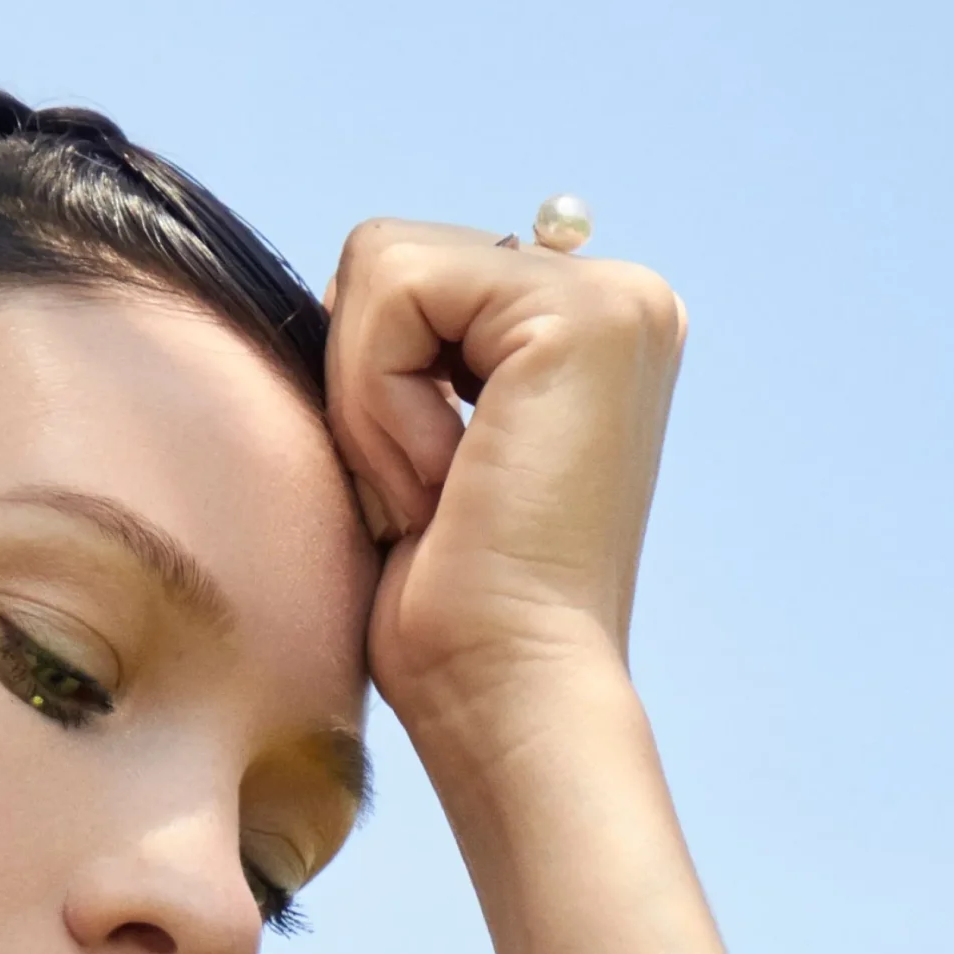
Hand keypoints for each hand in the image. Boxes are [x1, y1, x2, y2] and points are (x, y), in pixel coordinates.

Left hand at [323, 220, 685, 752]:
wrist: (501, 696)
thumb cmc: (443, 611)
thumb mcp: (406, 446)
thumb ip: (399, 353)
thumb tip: (334, 293)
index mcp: (581, 331)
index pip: (402, 278)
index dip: (366, 386)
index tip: (429, 494)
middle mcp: (619, 299)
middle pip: (386, 257)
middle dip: (363, 388)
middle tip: (429, 499)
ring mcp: (616, 299)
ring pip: (381, 265)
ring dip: (369, 401)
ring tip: (437, 493)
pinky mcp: (585, 315)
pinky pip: (394, 290)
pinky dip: (380, 401)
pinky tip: (445, 484)